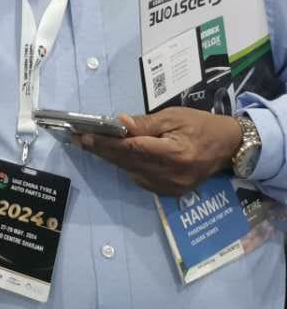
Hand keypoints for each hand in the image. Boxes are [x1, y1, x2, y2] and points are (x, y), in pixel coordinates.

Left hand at [77, 109, 244, 195]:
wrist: (229, 146)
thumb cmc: (201, 125)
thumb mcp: (174, 117)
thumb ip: (145, 124)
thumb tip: (119, 123)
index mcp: (174, 154)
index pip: (131, 149)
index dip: (106, 143)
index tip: (85, 135)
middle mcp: (172, 175)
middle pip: (128, 162)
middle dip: (101, 150)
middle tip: (79, 139)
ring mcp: (172, 187)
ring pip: (132, 172)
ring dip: (111, 159)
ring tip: (91, 145)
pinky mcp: (172, 192)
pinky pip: (142, 179)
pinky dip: (128, 167)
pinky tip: (116, 156)